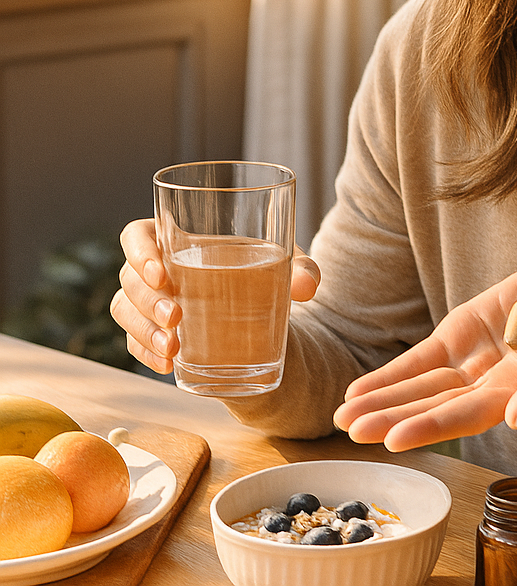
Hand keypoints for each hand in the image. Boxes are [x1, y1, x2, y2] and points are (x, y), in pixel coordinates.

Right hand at [108, 218, 320, 374]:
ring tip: (173, 348)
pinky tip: (168, 365)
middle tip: (176, 317)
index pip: (137, 235)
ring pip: (125, 311)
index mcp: (179, 239)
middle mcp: (158, 268)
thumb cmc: (265, 273)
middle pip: (129, 278)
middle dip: (147, 300)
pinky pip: (133, 342)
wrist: (264, 312)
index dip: (139, 251)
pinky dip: (146, 354)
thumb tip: (308, 287)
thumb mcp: (286, 265)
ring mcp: (149, 302)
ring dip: (143, 331)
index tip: (161, 273)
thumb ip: (301, 270)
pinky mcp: (151, 332)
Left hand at [334, 257, 516, 451]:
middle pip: (434, 406)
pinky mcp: (466, 330)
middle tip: (350, 429)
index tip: (393, 438)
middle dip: (392, 417)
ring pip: (422, 386)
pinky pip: (423, 358)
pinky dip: (393, 373)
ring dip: (384, 399)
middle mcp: (491, 384)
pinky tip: (361, 389)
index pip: (468, 416)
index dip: (431, 426)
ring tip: (345, 413)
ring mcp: (476, 358)